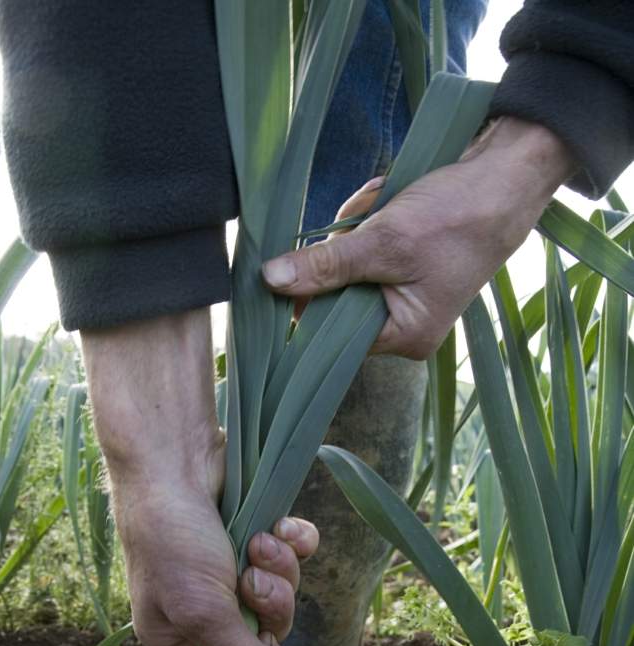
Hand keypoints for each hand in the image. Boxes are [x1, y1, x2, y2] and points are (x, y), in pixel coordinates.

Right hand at [81, 311, 318, 645]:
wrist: (173, 459)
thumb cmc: (173, 539)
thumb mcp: (202, 611)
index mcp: (179, 634)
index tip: (260, 634)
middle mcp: (206, 604)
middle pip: (267, 627)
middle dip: (272, 600)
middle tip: (252, 577)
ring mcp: (232, 567)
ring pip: (285, 588)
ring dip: (281, 566)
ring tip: (260, 542)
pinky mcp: (256, 533)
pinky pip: (296, 553)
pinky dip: (294, 540)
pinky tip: (278, 525)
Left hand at [263, 117, 575, 358]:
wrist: (507, 176)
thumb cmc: (458, 215)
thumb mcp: (386, 240)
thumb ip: (327, 266)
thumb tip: (270, 282)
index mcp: (406, 336)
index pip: (335, 333)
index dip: (309, 300)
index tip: (291, 268)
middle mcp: (405, 326)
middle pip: (337, 296)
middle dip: (342, 248)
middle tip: (368, 218)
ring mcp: (406, 295)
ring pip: (348, 266)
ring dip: (356, 227)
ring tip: (385, 203)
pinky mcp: (404, 266)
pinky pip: (364, 248)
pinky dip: (368, 220)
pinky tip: (387, 200)